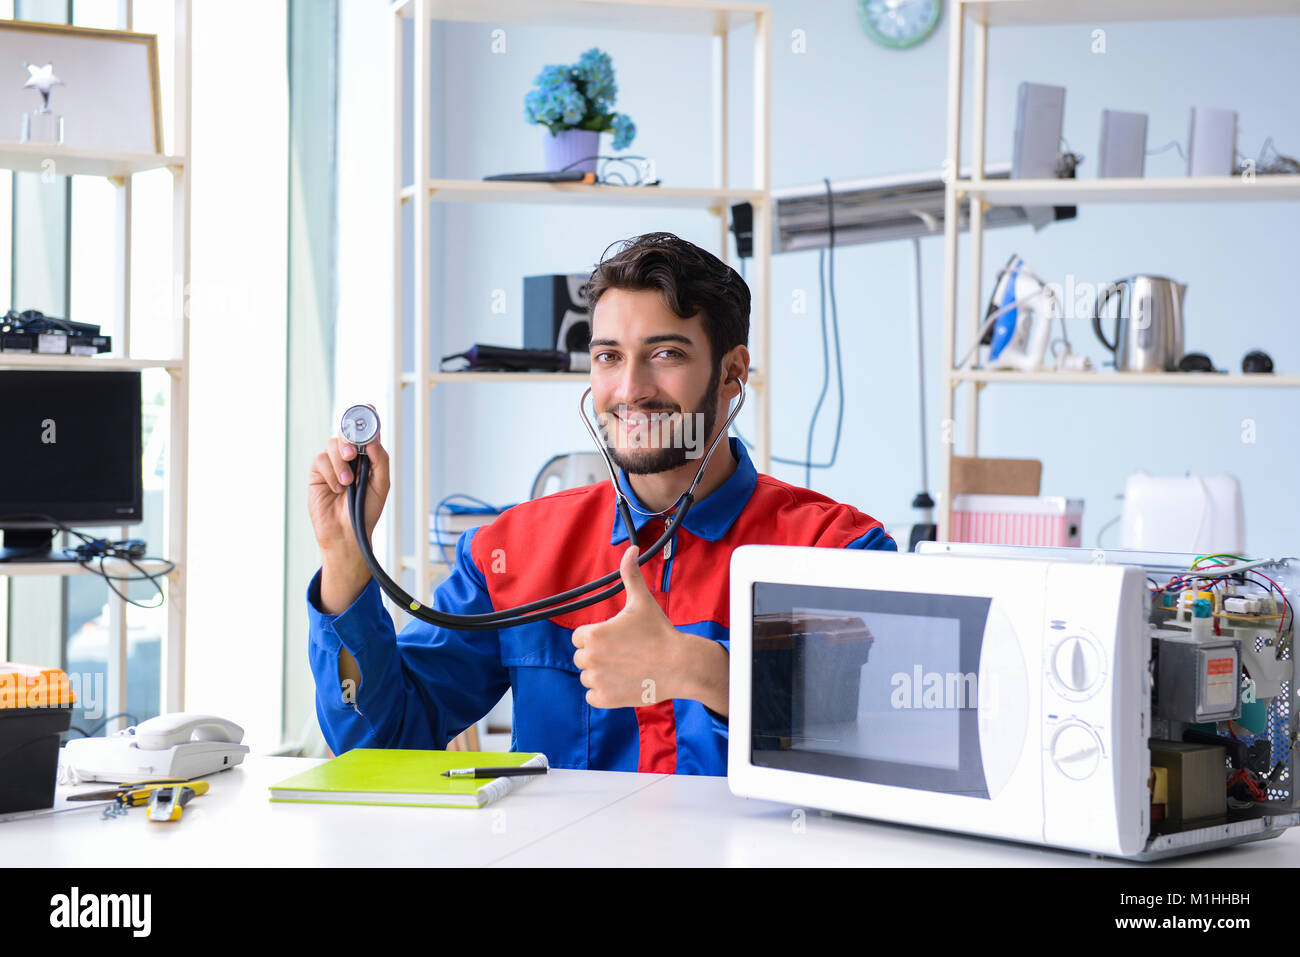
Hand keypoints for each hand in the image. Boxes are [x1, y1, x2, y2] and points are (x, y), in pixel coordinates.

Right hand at [307, 406, 389, 569]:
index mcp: (367, 458)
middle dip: (349, 439)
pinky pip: (321, 461)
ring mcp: (333, 464)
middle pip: (347, 433)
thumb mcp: (381, 485)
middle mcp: (350, 457)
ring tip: (347, 483)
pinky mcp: (318, 473)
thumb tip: (373, 441)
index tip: (370, 407)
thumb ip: (380, 461)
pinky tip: (337, 488)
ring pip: (333, 445)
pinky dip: (331, 473)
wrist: (348, 533)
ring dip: (341, 463)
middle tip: (352, 453)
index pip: (366, 433)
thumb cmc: (366, 511)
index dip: (367, 418)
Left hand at [571, 546, 682, 708]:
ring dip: (601, 674)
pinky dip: (604, 692)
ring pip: (587, 677)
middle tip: (623, 653)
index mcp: (593, 634)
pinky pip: (592, 696)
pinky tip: (622, 682)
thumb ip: (630, 574)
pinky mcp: (605, 699)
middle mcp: (590, 658)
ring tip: (625, 668)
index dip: (597, 636)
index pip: (580, 637)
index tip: (617, 638)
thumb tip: (631, 549)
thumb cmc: (659, 631)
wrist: (680, 665)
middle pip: (582, 658)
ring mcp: (597, 680)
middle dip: (598, 655)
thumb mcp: (642, 601)